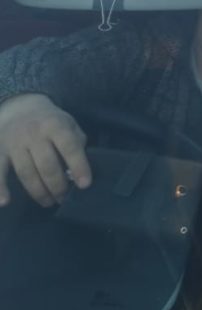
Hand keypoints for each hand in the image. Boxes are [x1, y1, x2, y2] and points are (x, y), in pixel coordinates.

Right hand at [0, 93, 91, 207]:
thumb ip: (76, 142)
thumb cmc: (50, 121)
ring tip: (49, 202)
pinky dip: (0, 188)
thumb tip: (78, 169)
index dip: (79, 166)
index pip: (69, 147)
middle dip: (57, 186)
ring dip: (38, 192)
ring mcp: (14, 143)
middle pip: (47, 165)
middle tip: (64, 198)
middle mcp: (34, 134)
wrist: (20, 107)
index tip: (85, 185)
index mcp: (55, 125)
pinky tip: (5, 202)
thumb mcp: (69, 123)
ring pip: (26, 172)